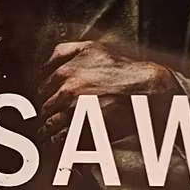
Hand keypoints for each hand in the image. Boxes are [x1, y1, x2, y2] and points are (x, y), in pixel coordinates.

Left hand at [41, 40, 175, 137]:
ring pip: (50, 124)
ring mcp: (75, 110)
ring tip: (51, 132)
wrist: (146, 89)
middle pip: (45, 107)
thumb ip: (64, 51)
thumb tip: (46, 61)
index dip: (45, 95)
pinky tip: (62, 139)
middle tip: (51, 116)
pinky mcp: (84, 128)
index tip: (48, 100)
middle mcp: (67, 90)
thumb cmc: (122, 70)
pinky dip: (59, 140)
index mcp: (66, 71)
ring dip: (49, 129)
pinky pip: (61, 138)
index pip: (42, 88)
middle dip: (47, 112)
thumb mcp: (93, 48)